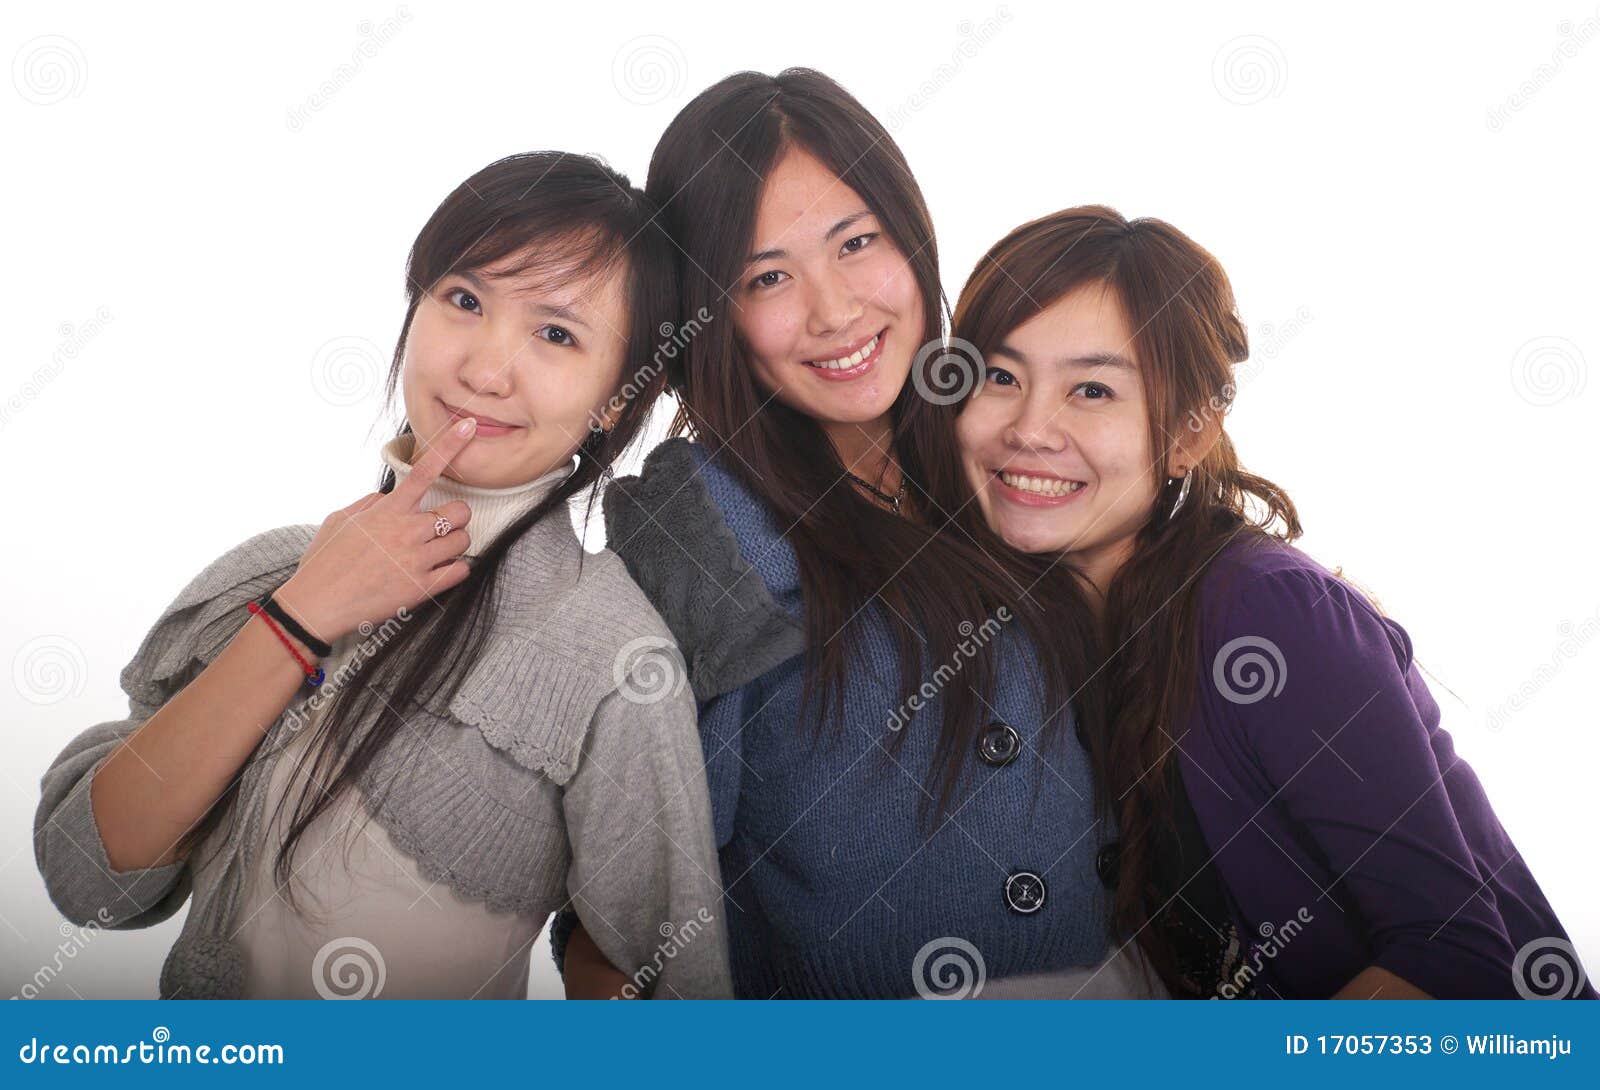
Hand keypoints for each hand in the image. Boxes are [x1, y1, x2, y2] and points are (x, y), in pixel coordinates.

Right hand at [274, 418, 478, 643]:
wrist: (316, 604)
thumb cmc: (324, 562)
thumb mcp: (339, 520)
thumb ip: (369, 503)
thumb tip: (386, 498)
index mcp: (387, 510)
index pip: (424, 470)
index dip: (450, 445)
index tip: (469, 426)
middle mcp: (407, 531)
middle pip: (460, 510)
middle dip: (456, 515)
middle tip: (441, 525)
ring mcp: (417, 560)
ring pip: (464, 540)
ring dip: (455, 543)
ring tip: (435, 551)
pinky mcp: (422, 588)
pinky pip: (461, 571)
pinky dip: (457, 569)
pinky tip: (440, 571)